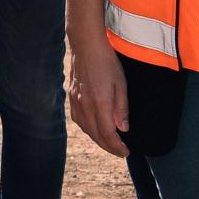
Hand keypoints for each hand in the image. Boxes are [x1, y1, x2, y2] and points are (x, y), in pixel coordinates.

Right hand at [68, 33, 129, 156]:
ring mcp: (76, 101)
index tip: (126, 152)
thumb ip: (121, 108)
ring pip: (85, 128)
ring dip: (97, 139)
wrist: (86, 47)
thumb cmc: (107, 63)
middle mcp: (85, 105)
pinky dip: (86, 128)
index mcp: (100, 103)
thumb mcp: (122, 85)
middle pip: (95, 135)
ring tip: (109, 142)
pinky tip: (93, 128)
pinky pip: (77, 119)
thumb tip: (123, 129)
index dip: (117, 147)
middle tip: (120, 151)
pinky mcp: (71, 96)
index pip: (108, 134)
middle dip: (108, 147)